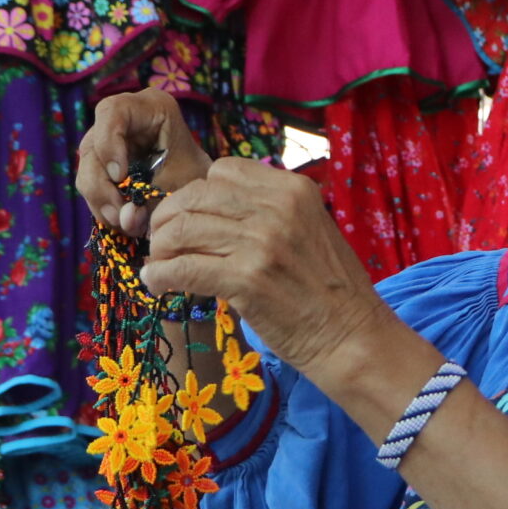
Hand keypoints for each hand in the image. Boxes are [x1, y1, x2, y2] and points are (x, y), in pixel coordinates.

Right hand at [75, 90, 211, 235]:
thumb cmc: (195, 176)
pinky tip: (121, 221)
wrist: (200, 187)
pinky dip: (102, 206)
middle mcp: (123, 119)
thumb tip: (125, 219)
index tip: (121, 176)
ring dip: (101, 201)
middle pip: (93, 146)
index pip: (112, 112)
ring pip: (86, 169)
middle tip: (120, 215)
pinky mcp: (102, 162)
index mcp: (151, 107)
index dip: (108, 144)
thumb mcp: (181, 185)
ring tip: (125, 223)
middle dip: (102, 186)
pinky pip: (90, 184)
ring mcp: (108, 140)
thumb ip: (153, 201)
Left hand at [140, 159, 388, 378]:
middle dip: (168, 218)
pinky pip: (184, 268)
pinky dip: (161, 275)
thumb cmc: (329, 291)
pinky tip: (157, 283)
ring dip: (161, 248)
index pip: (223, 171)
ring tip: (159, 264)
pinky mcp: (246, 279)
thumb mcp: (309, 230)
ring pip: (182, 229)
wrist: (351, 336)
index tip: (189, 217)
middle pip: (195, 195)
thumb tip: (212, 209)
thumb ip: (269, 212)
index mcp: (294, 189)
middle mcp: (277, 208)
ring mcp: (261, 242)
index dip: (197, 194)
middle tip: (161, 242)